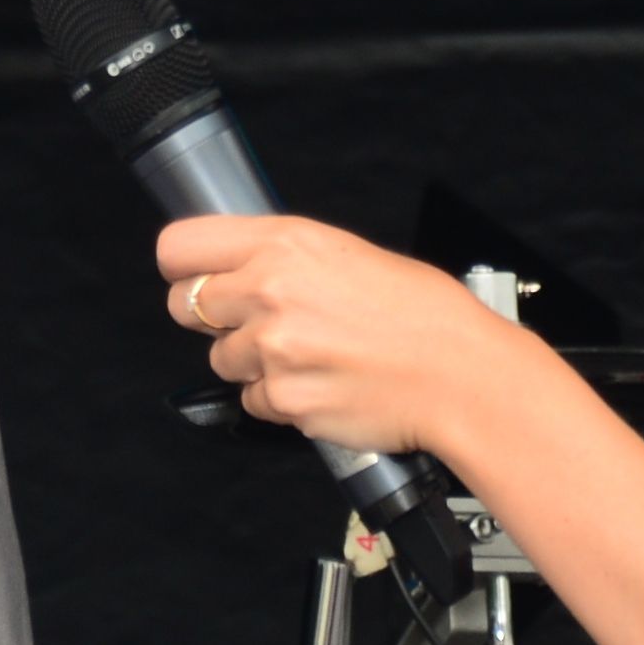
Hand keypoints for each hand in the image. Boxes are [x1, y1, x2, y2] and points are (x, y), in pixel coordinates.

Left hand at [153, 214, 517, 460]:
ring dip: (252, 363)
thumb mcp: (351, 254)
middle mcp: (270, 290)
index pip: (180, 247)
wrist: (463, 376)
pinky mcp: (283, 399)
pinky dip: (280, 399)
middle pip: (184, 306)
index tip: (195, 277)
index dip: (183, 266)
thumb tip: (241, 267)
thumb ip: (287, 258)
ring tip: (309, 356)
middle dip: (214, 318)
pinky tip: (322, 384)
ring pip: (221, 359)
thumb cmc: (425, 316)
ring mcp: (273, 349)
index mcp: (287, 243)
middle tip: (257, 323)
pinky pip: (253, 401)